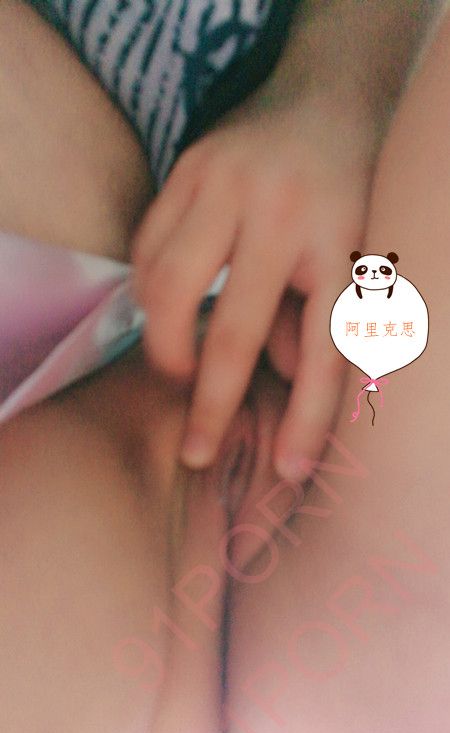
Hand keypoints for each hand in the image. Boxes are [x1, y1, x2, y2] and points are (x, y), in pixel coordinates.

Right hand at [131, 99, 373, 479]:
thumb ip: (320, 321)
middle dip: (210, 403)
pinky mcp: (186, 168)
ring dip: (167, 348)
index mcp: (341, 240)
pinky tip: (166, 308)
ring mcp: (226, 184)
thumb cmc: (344, 195)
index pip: (327, 348)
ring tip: (182, 367)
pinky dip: (148, 294)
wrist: (321, 99)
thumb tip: (282, 381)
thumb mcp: (356, 258)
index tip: (290, 472)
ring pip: (168, 291)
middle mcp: (281, 212)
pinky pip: (146, 250)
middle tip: (197, 448)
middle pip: (233, 331)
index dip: (307, 417)